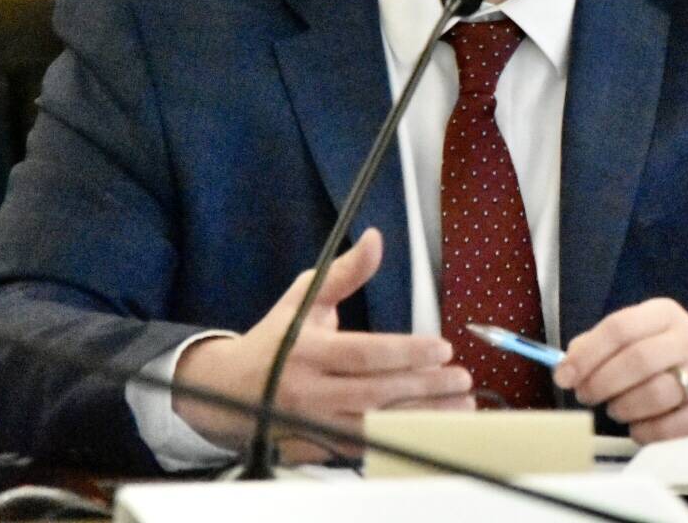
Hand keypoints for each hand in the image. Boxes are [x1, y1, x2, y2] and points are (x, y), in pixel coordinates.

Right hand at [172, 228, 473, 458]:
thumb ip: (345, 273)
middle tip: (462, 379)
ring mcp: (311, 426)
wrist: (225, 391)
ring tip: (461, 406)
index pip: (364, 353)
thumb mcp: (304, 298)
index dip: (406, 352)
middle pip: (374, 393)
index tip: (443, 348)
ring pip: (374, 425)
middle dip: (424, 387)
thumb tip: (376, 238)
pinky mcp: (314, 450)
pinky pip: (362, 449)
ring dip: (421, 417)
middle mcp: (308, 392)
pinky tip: (430, 430)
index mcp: (305, 351)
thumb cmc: (275, 339)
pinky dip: (398, 440)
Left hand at [553, 298, 687, 442]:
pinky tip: (640, 423)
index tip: (565, 374)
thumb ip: (601, 344)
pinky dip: (642, 429)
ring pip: (651, 394)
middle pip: (635, 359)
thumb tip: (568, 361)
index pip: (620, 327)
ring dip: (621, 407)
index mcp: (666, 314)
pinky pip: (665, 427)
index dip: (587, 354)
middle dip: (600, 382)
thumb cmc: (671, 359)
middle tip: (585, 395)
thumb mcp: (641, 337)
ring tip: (616, 408)